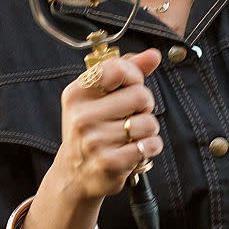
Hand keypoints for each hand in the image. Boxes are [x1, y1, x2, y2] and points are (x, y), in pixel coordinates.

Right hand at [57, 48, 163, 198]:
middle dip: (144, 105)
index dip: (133, 75)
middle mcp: (82, 116)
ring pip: (148, 122)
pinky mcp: (110, 163)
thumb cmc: (90, 129)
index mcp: (76, 94)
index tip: (130, 86)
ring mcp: (95, 141)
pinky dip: (150, 146)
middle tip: (131, 115)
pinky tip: (136, 148)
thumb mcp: (98, 97)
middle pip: (140, 95)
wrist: (75, 174)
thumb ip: (127, 71)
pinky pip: (150, 145)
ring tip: (131, 134)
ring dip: (148, 129)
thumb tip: (153, 54)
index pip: (117, 69)